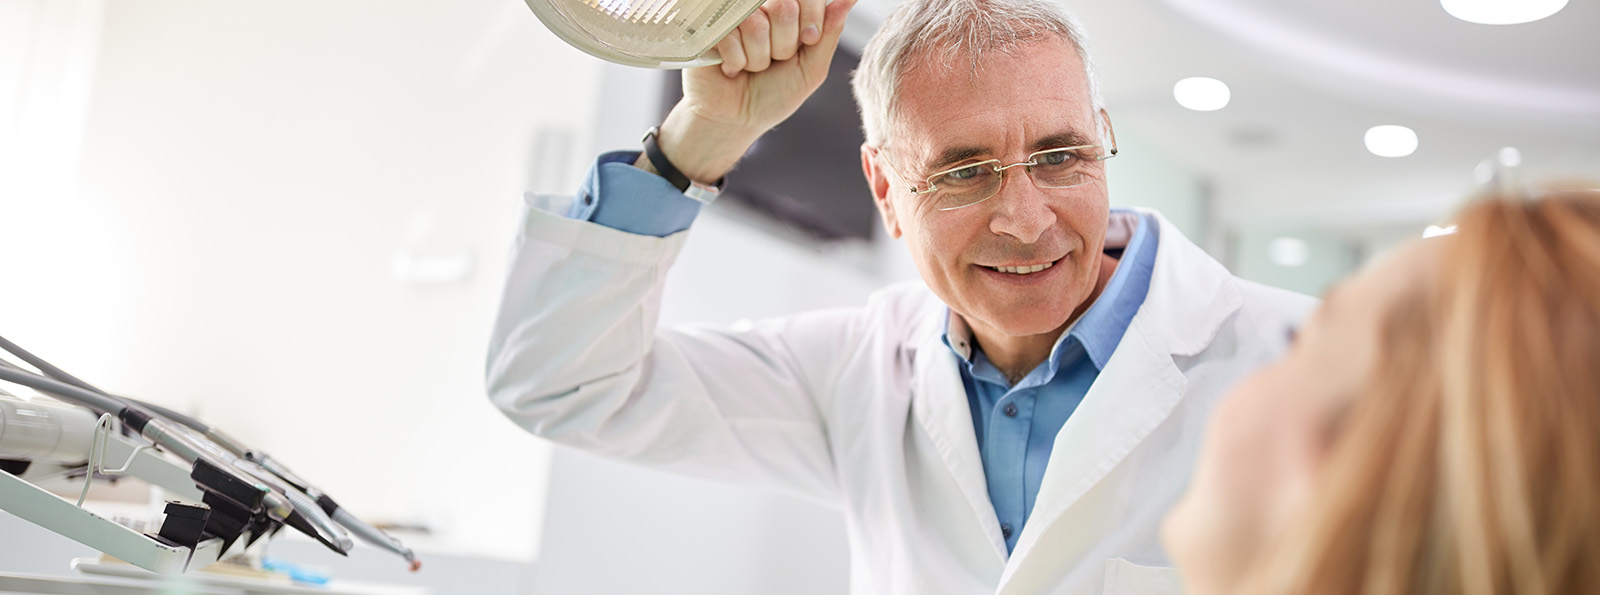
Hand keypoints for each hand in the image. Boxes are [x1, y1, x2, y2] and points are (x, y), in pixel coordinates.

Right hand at [642, 0, 856, 183]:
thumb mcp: (811, 69)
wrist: (736, 121)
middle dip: (784, 45)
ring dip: (757, 59)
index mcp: (788, 11)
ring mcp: (732, 14)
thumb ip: (829, 32)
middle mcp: (760, 7)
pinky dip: (735, 62)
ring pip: (756, 24)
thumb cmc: (773, 95)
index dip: (812, 18)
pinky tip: (730, 68)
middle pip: (784, 6)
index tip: (807, 41)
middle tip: (774, 61)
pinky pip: (730, 35)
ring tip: (750, 68)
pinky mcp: (707, 26)